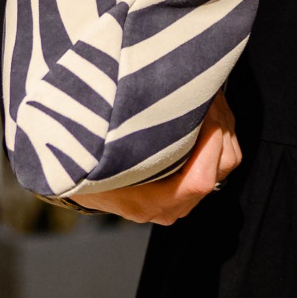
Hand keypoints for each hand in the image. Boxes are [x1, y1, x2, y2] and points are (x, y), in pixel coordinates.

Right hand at [78, 92, 241, 225]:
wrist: (69, 172)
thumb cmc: (78, 155)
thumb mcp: (94, 145)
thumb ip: (125, 133)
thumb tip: (149, 98)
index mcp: (148, 203)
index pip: (200, 181)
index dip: (210, 144)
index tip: (204, 108)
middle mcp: (170, 207)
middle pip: (221, 167)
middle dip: (219, 124)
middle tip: (206, 90)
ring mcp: (181, 198)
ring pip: (226, 161)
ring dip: (221, 124)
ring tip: (205, 93)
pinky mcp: (186, 183)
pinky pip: (219, 159)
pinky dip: (218, 131)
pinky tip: (202, 108)